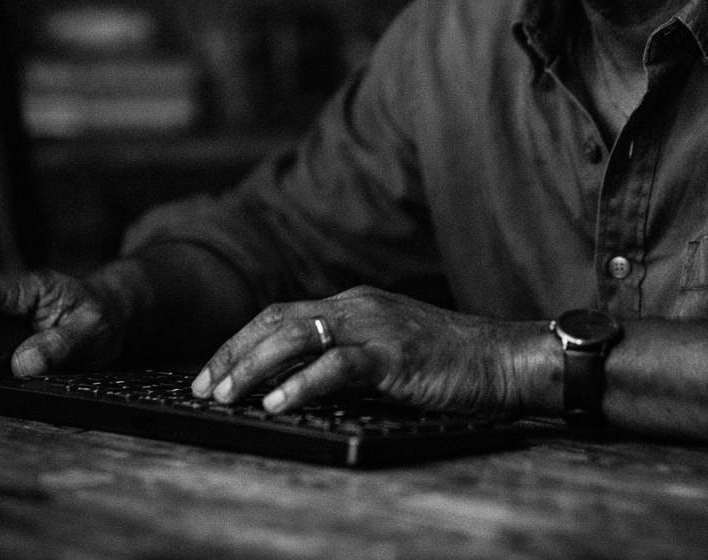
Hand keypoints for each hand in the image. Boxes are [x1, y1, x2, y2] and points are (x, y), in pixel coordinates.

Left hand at [191, 286, 550, 415]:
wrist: (504, 359)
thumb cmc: (449, 363)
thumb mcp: (386, 352)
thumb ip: (345, 356)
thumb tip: (289, 384)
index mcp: (354, 303)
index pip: (280, 315)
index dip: (240, 343)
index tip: (210, 374)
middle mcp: (358, 306)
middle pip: (277, 321)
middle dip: (234, 355)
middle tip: (204, 387)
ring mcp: (376, 326)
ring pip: (297, 337)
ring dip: (255, 368)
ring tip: (228, 395)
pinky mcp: (394, 353)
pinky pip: (337, 365)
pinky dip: (302, 384)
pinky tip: (279, 404)